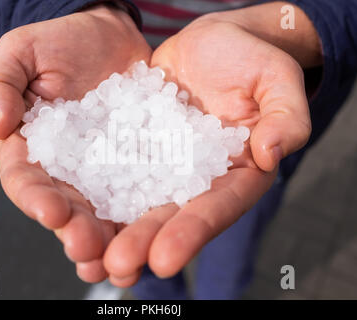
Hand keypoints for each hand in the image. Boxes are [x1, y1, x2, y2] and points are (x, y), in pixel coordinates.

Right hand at [0, 5, 151, 281]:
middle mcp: (67, 168)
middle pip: (68, 208)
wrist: (108, 35)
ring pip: (104, 212)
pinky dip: (146, 216)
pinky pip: (142, 191)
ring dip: (111, 240)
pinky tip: (156, 234)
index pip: (26, 181)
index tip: (52, 212)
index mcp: (32, 149)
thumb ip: (0, 84)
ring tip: (121, 262)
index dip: (36, 199)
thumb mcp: (22, 52)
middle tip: (89, 248)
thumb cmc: (60, 42)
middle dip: (77, 231)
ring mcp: (104, 169)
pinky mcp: (137, 163)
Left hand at [102, 20, 310, 284]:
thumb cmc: (251, 58)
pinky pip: (114, 169)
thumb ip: (286, 117)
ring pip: (137, 201)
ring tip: (84, 254)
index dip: (191, 233)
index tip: (163, 259)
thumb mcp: (276, 79)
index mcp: (237, 174)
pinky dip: (94, 191)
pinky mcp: (137, 146)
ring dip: (112, 230)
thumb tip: (273, 154)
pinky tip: (71, 212)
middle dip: (143, 241)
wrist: (211, 43)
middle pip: (169, 215)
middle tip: (116, 265)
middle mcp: (197, 179)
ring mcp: (164, 165)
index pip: (216, 207)